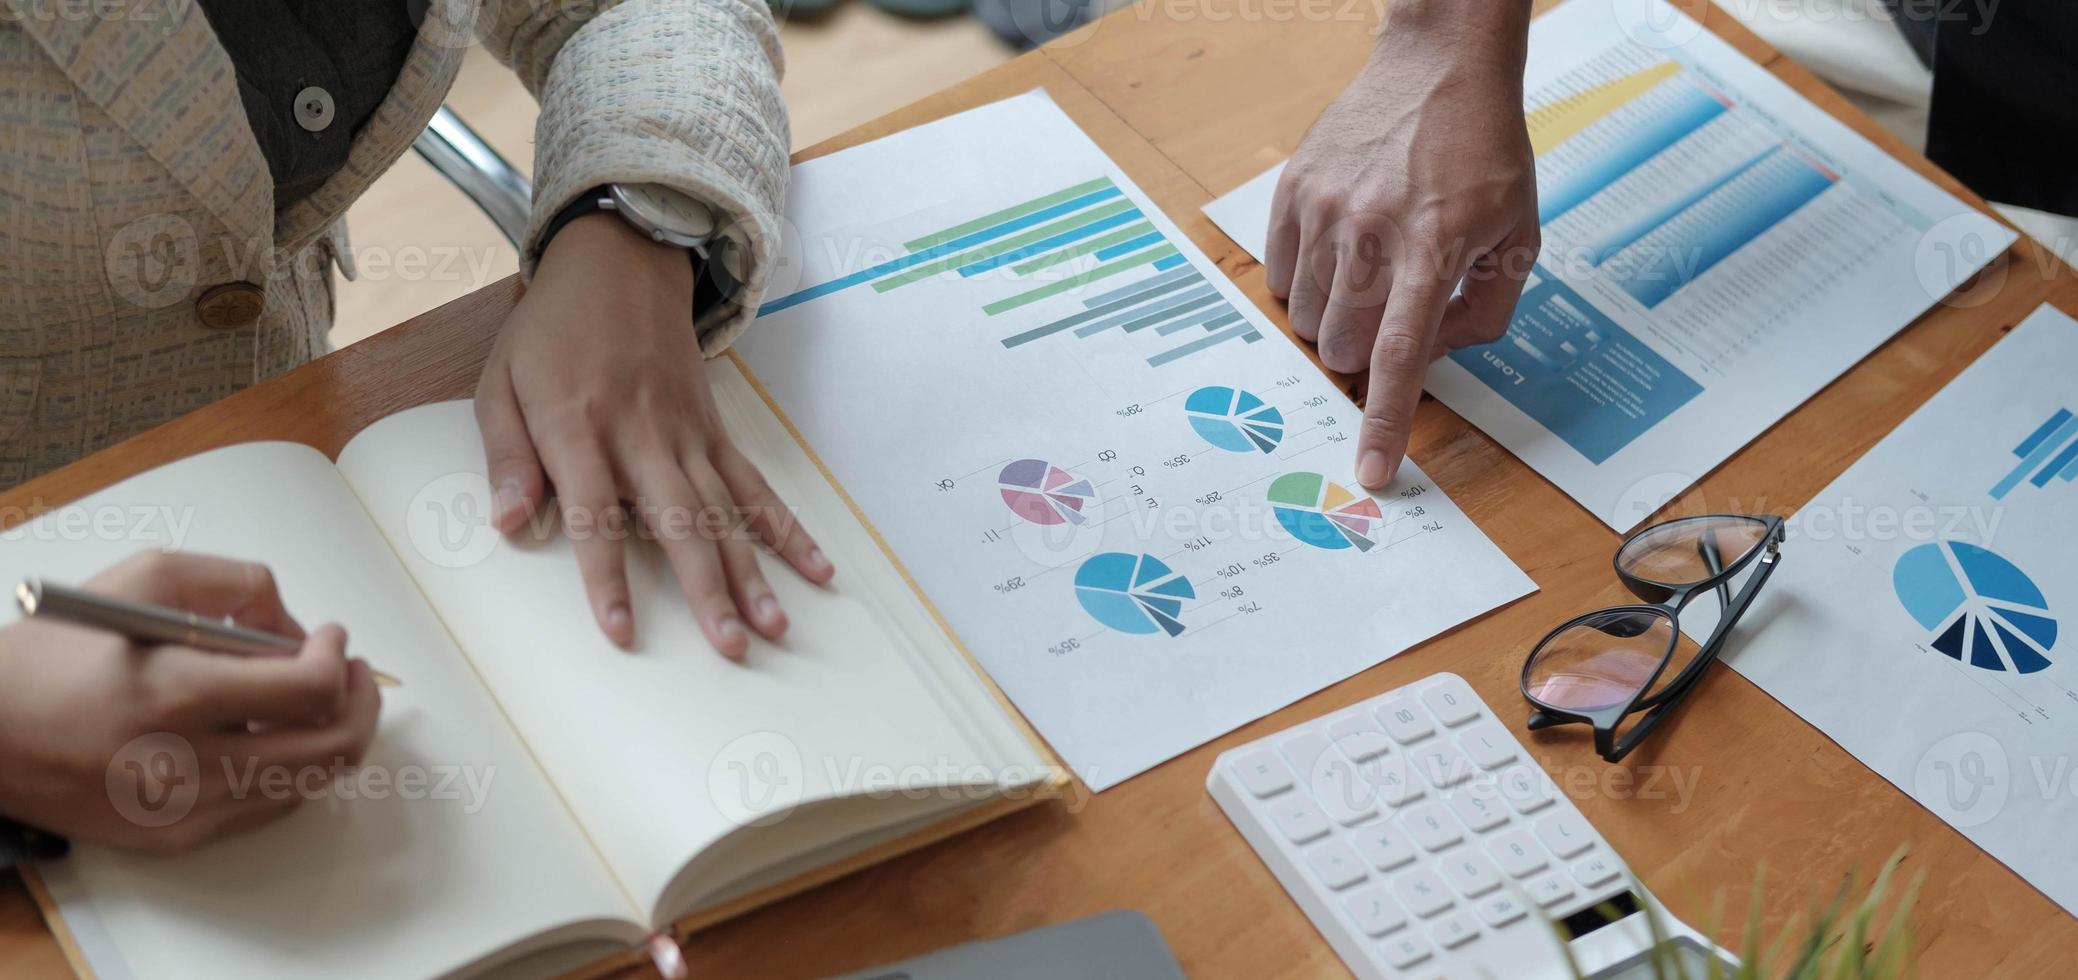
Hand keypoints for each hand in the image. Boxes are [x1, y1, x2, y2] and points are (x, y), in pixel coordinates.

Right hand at [0, 552, 380, 852]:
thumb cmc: (58, 650)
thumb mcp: (143, 579)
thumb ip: (236, 585)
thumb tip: (296, 628)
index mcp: (174, 692)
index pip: (308, 690)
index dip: (336, 659)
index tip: (330, 637)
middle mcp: (183, 762)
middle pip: (328, 747)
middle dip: (357, 702)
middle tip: (348, 670)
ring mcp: (181, 809)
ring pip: (307, 781)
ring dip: (329, 734)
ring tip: (313, 698)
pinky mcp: (174, 837)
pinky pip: (267, 807)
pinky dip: (289, 768)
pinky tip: (272, 734)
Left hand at [476, 213, 833, 658]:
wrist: (618, 263)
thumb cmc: (549, 333)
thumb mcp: (498, 384)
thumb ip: (506, 455)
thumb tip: (506, 523)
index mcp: (578, 428)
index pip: (594, 516)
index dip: (608, 577)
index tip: (622, 632)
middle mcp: (642, 436)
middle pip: (681, 522)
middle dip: (707, 588)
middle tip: (731, 645)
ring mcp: (687, 434)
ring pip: (725, 512)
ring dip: (753, 572)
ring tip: (774, 626)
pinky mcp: (715, 430)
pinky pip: (755, 486)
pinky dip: (786, 529)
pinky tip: (816, 568)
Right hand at [1266, 0, 1538, 489]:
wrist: (1439, 66)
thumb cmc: (1483, 151)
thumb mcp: (1519, 233)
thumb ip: (1484, 311)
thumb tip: (1433, 357)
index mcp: (1433, 247)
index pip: (1400, 357)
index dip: (1385, 422)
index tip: (1371, 471)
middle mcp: (1371, 231)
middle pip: (1341, 345)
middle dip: (1363, 351)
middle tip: (1390, 313)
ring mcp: (1326, 209)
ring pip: (1304, 317)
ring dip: (1333, 317)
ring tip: (1368, 274)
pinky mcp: (1295, 191)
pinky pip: (1279, 274)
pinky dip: (1305, 282)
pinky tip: (1340, 250)